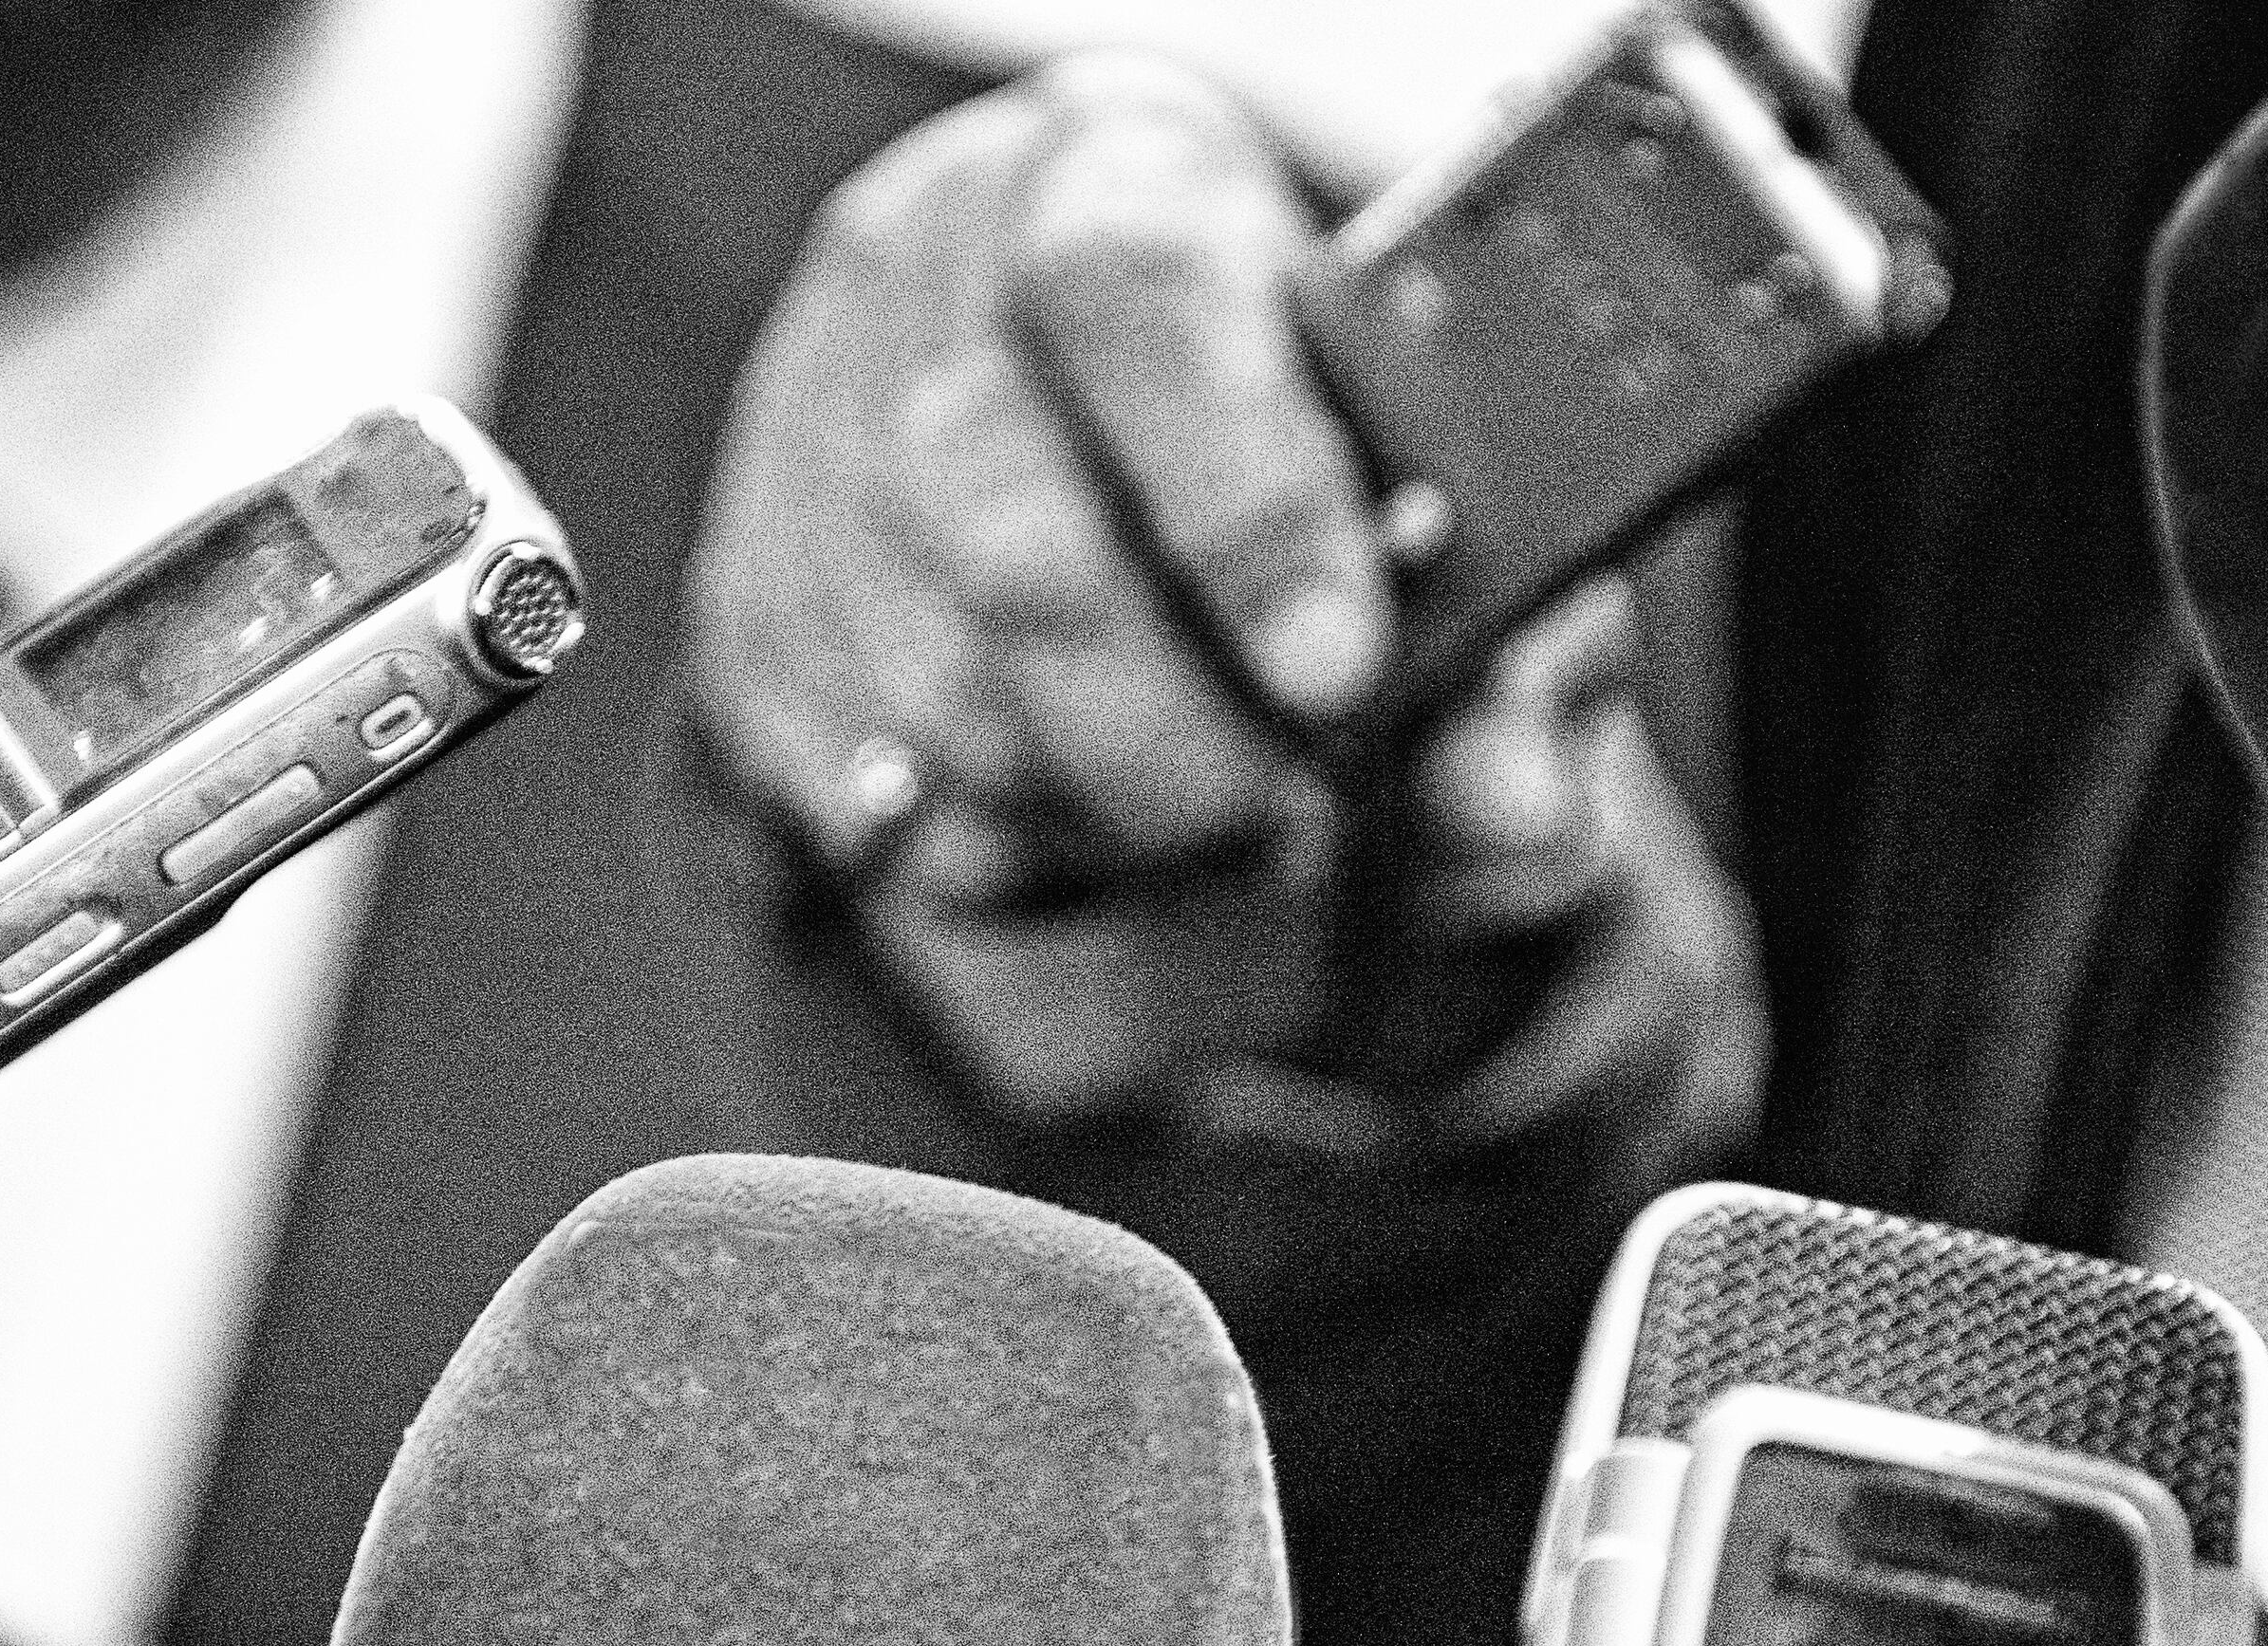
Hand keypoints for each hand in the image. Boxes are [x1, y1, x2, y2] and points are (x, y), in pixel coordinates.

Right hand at [687, 55, 1758, 1161]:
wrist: (1168, 520)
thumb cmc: (1328, 482)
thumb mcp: (1463, 540)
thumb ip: (1511, 663)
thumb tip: (1515, 803)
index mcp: (1122, 175)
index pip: (1131, 292)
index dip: (1238, 496)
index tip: (1334, 665)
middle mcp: (929, 277)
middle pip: (1010, 533)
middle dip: (1177, 724)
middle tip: (1290, 786)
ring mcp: (810, 444)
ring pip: (943, 701)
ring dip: (1109, 803)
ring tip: (1217, 796)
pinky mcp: (752, 613)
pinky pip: (881, 798)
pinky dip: (1022, 849)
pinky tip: (1103, 803)